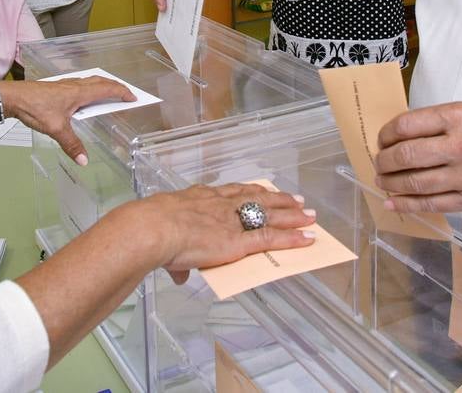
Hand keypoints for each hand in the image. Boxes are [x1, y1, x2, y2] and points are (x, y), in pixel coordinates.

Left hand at [0, 76, 133, 164]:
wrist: (14, 97)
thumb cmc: (35, 108)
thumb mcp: (56, 129)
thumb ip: (71, 144)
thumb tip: (83, 160)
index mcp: (79, 93)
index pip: (107, 89)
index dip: (122, 92)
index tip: (133, 97)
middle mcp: (75, 86)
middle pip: (101, 82)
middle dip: (116, 86)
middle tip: (127, 94)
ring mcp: (66, 85)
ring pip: (91, 81)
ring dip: (104, 85)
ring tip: (111, 93)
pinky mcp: (58, 88)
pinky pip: (82, 84)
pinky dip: (91, 88)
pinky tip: (86, 97)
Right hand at [128, 183, 315, 283]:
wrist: (155, 228)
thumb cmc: (152, 228)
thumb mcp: (165, 236)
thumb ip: (177, 259)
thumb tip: (177, 273)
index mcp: (202, 198)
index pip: (233, 192)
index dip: (251, 191)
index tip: (263, 189)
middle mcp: (222, 205)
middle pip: (258, 198)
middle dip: (278, 199)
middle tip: (296, 199)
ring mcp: (234, 221)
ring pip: (270, 215)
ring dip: (292, 215)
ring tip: (309, 215)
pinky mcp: (241, 240)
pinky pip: (272, 238)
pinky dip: (291, 238)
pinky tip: (306, 238)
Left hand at [372, 103, 461, 212]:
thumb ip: (435, 122)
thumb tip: (398, 137)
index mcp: (457, 118)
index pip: (407, 125)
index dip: (387, 134)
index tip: (382, 139)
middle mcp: (460, 146)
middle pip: (406, 155)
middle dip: (384, 161)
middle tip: (379, 162)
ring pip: (415, 183)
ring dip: (391, 183)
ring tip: (382, 181)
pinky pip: (431, 204)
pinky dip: (407, 205)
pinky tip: (393, 202)